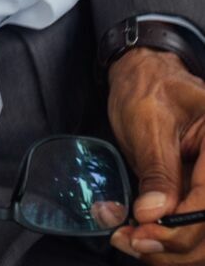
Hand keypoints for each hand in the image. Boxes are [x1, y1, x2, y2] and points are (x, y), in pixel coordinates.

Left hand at [108, 48, 204, 259]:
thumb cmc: (148, 88)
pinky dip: (167, 241)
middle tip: (131, 240)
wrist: (142, 76)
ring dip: (168, 249)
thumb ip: (156, 171)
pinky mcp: (200, 196)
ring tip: (129, 238)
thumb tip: (152, 216)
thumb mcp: (149, 123)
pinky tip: (139, 233)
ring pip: (203, 239)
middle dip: (172, 244)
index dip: (179, 225)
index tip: (143, 231)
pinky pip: (193, 231)